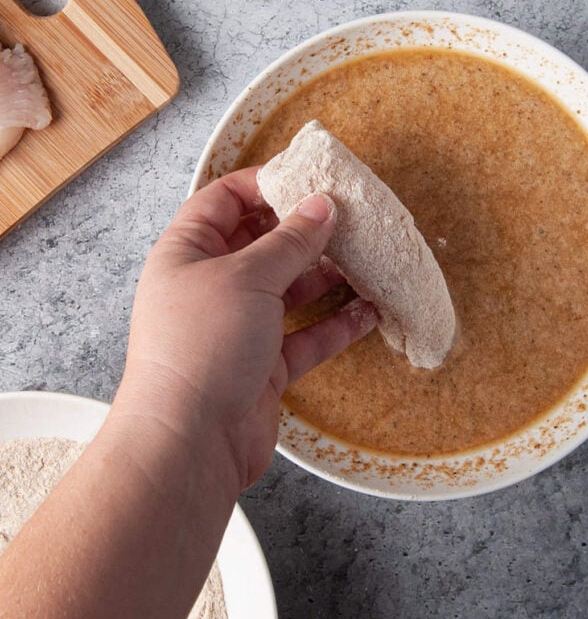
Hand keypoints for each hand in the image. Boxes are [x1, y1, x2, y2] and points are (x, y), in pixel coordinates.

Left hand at [114, 167, 376, 492]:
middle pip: (261, 244)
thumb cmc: (203, 345)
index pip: (223, 200)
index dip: (263, 184)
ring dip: (326, 277)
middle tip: (348, 218)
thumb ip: (290, 241)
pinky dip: (335, 324)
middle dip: (304, 231)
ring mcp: (237, 327)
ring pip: (288, 291)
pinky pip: (305, 336)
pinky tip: (369, 311)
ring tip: (366, 259)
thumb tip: (322, 206)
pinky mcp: (262, 367)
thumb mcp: (248, 277)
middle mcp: (210, 286)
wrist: (191, 440)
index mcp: (187, 252)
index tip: (308, 178)